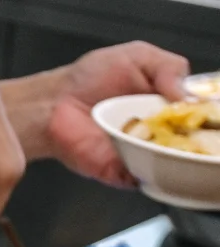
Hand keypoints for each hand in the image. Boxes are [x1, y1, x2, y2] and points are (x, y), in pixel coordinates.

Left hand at [38, 43, 189, 185]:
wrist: (53, 104)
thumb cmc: (90, 79)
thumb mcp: (138, 57)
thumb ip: (169, 68)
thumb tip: (187, 95)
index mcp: (170, 103)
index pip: (201, 114)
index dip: (206, 114)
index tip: (203, 110)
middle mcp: (161, 131)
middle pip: (193, 142)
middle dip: (194, 135)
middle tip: (183, 123)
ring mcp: (143, 153)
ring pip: (173, 163)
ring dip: (172, 152)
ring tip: (160, 135)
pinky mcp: (123, 172)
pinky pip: (144, 178)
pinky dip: (147, 170)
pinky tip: (142, 154)